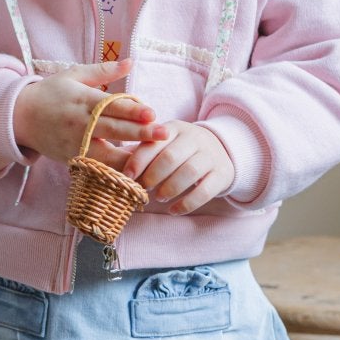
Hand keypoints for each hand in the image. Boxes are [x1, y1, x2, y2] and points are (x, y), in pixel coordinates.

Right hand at [13, 62, 166, 164]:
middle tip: (163, 134)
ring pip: (107, 154)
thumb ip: (103, 71)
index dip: (132, 109)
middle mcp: (80, 124)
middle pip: (114, 129)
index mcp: (82, 100)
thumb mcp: (74, 76)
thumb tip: (131, 62)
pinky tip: (135, 173)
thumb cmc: (51, 93)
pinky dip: (116, 171)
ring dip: (131, 157)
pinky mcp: (73, 159)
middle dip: (140, 133)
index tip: (152, 112)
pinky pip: (98, 168)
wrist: (21, 117)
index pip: (110, 105)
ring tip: (154, 159)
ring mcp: (75, 144)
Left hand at [120, 120, 235, 212]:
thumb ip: (145, 153)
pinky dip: (187, 203)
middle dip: (153, 175)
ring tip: (158, 198)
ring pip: (190, 172)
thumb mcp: (165, 144)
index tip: (127, 176)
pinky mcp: (222, 174)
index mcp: (174, 129)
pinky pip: (205, 191)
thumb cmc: (181, 150)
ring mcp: (211, 155)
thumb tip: (117, 172)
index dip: (138, 160)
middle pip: (171, 157)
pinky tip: (173, 210)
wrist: (221, 148)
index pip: (154, 142)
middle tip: (144, 189)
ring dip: (170, 188)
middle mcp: (194, 138)